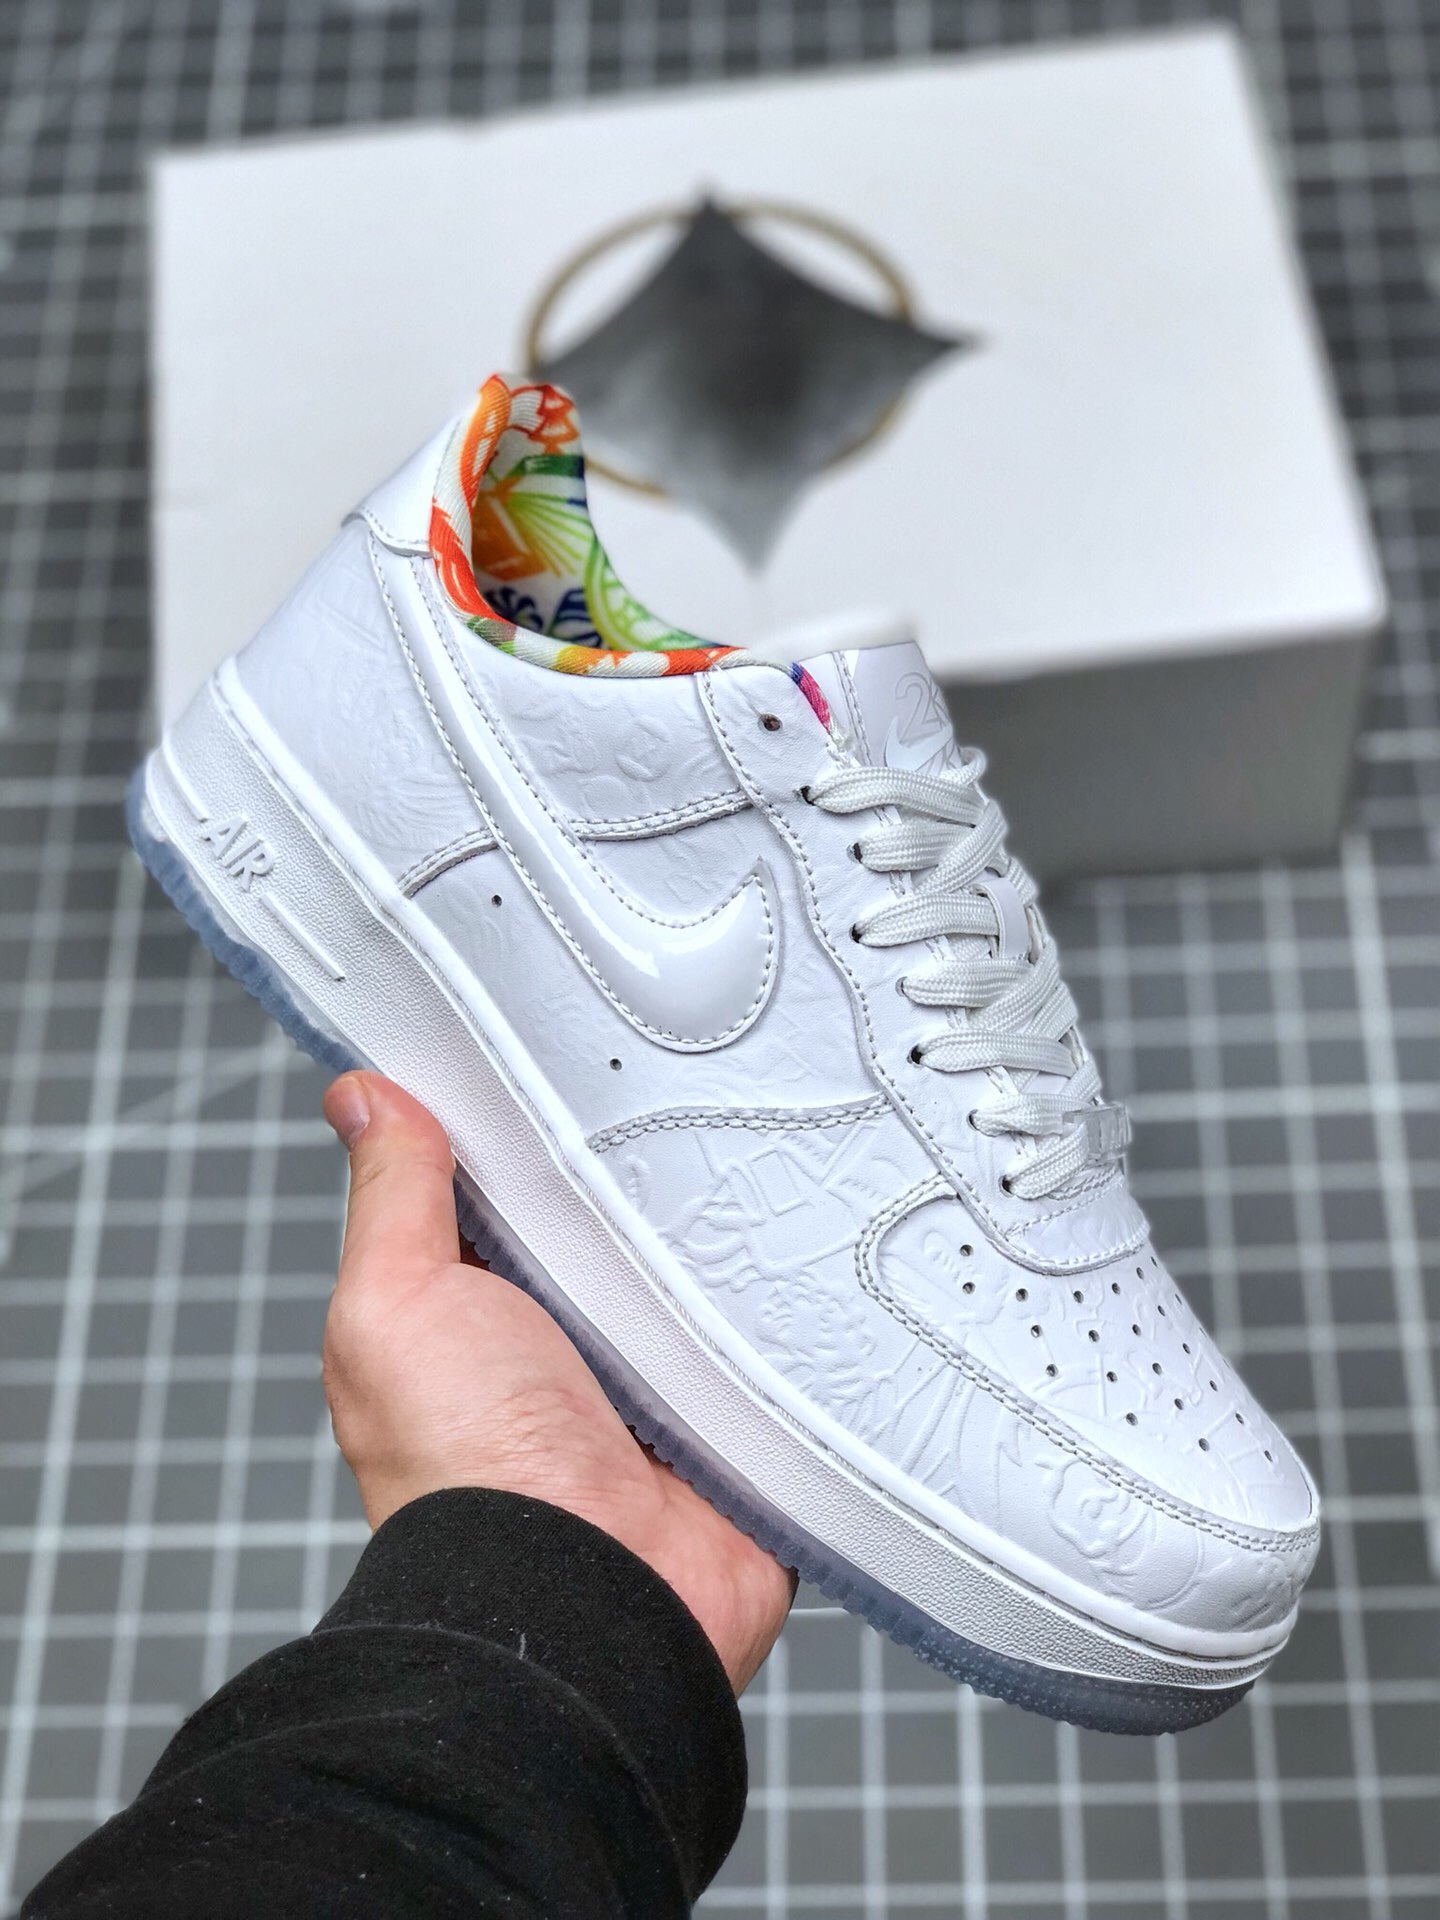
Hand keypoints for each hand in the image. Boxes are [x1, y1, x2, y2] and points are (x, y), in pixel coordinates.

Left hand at [321, 1071, 795, 1691]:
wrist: (591, 1594)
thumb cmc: (465, 1461)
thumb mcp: (396, 1303)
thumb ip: (392, 1200)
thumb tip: (360, 1095)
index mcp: (482, 1308)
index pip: (511, 1185)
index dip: (529, 1119)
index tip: (564, 1040)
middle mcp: (570, 1341)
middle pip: (616, 1218)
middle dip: (644, 1161)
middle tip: (685, 1077)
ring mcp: (659, 1379)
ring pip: (701, 1267)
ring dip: (724, 1227)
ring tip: (762, 1139)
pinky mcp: (736, 1414)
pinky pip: (772, 1334)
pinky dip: (786, 1296)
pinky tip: (810, 1234)